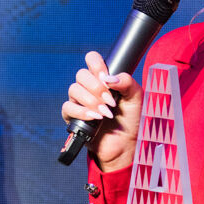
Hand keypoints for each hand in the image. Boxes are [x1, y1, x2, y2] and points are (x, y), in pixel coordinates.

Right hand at [60, 50, 142, 170]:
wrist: (126, 144)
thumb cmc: (131, 120)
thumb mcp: (136, 98)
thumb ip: (127, 82)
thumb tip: (110, 77)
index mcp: (103, 78)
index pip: (91, 59)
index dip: (96, 64)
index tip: (105, 77)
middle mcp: (89, 87)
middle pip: (81, 74)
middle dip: (96, 88)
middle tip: (110, 101)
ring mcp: (80, 101)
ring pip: (73, 90)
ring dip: (91, 101)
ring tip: (106, 113)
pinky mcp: (72, 116)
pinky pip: (68, 107)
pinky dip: (82, 112)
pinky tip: (95, 118)